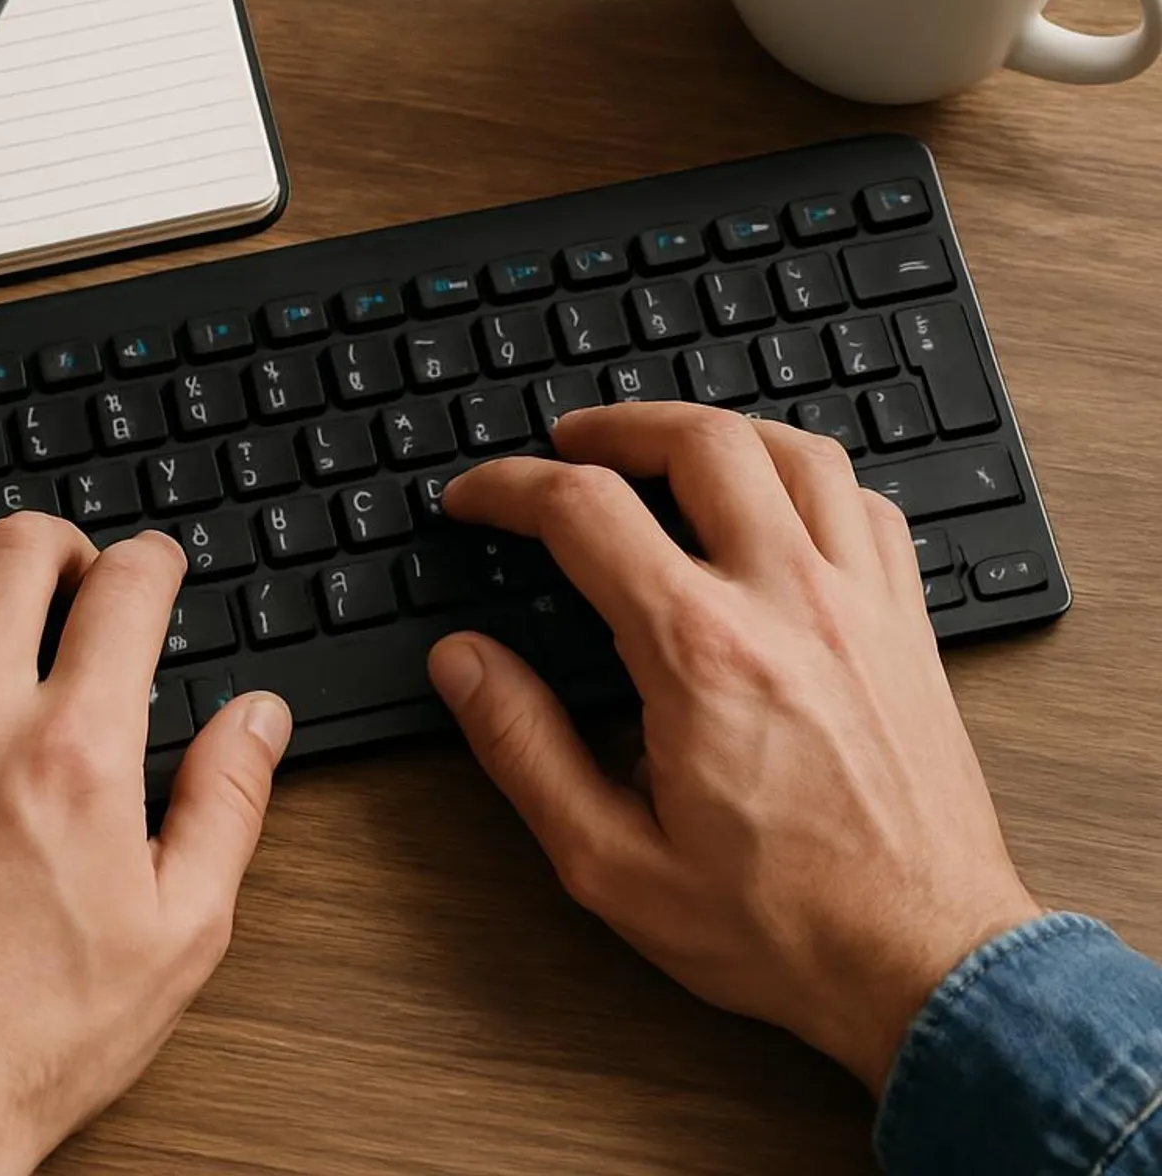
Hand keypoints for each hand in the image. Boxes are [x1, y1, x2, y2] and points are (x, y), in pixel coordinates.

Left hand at [0, 516, 291, 1175]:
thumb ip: (228, 803)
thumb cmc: (39, 1034)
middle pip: (15, 550)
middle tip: (77, 576)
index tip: (159, 569)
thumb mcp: (182, 931)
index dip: (156, 558)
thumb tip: (259, 718)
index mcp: (78, 751)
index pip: (124, 587)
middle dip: (63, 541)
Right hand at [428, 403, 1038, 1092]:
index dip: (509, 488)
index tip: (477, 498)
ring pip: (792, 450)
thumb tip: (463, 663)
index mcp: (699, 651)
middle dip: (614, 426)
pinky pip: (865, 502)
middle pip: (697, 442)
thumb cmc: (781, 925)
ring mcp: (860, 603)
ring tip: (664, 446)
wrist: (927, 966)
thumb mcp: (612, 862)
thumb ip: (524, 747)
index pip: (584, 511)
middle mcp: (786, 601)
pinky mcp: (906, 624)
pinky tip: (776, 499)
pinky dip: (807, 476)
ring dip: (714, 430)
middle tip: (567, 444)